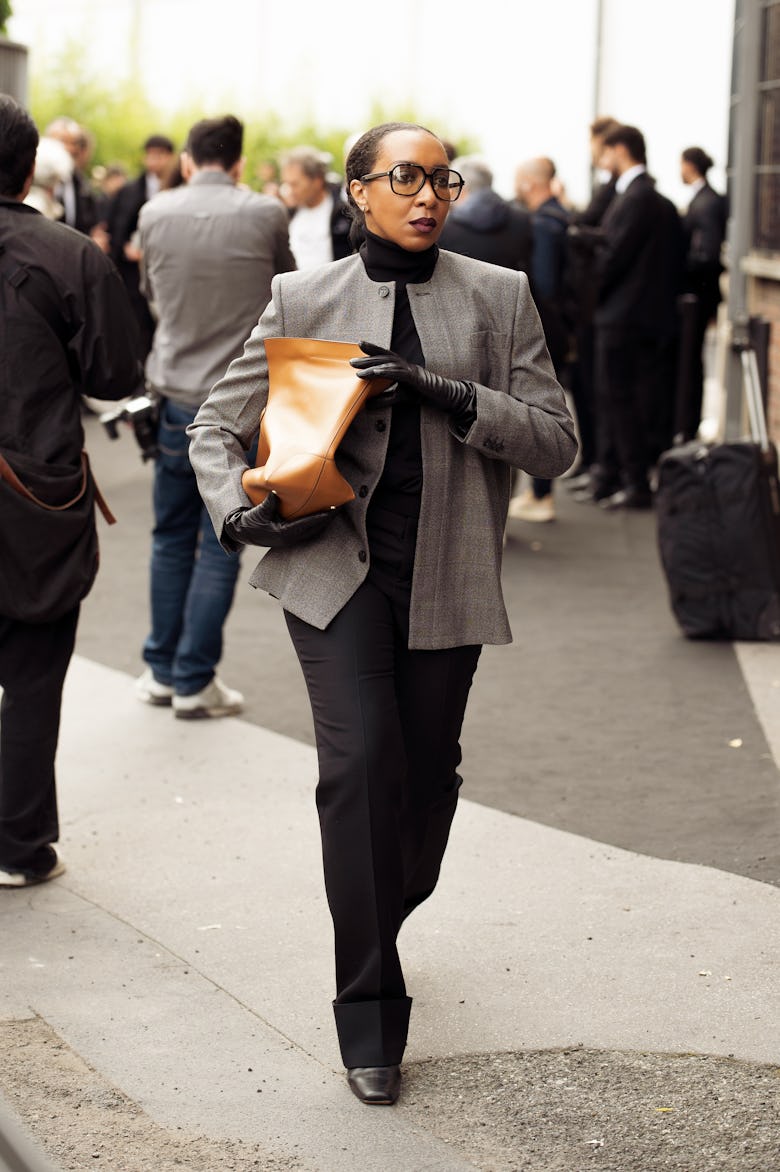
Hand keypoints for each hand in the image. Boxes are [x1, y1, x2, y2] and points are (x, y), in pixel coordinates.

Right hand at [222, 493, 334, 548]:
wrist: (242, 532)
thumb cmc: (250, 522)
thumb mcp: (259, 512)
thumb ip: (269, 503)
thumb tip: (276, 492)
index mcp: (283, 533)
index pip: (307, 524)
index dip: (321, 517)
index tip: (333, 509)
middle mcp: (289, 538)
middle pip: (313, 529)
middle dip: (326, 519)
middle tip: (339, 508)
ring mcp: (289, 539)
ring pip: (311, 531)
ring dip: (322, 522)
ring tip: (334, 511)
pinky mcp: (289, 537)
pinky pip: (306, 531)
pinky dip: (315, 524)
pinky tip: (322, 517)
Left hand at [351, 342, 475, 421]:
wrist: (442, 397)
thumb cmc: (422, 394)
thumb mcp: (399, 398)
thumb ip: (384, 399)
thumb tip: (368, 404)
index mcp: (401, 367)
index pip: (384, 356)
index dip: (372, 350)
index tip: (359, 345)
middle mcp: (405, 365)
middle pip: (383, 358)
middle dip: (367, 358)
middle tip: (351, 361)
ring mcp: (410, 370)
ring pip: (388, 364)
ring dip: (373, 366)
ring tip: (359, 369)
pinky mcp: (414, 378)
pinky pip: (398, 373)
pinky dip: (387, 372)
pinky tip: (376, 372)